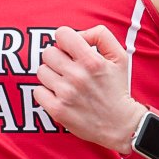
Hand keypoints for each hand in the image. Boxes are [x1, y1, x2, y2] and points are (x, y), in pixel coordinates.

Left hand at [34, 25, 144, 152]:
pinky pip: (37, 91)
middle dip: (58, 58)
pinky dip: (46, 93)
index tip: (71, 51)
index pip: (62, 34)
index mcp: (92, 61)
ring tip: (66, 83)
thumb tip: (80, 34)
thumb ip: (101, 36)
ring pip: (42, 71)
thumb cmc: (117, 88)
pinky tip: (60, 96)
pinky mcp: (57, 110)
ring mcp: (66, 94)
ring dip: (52, 75)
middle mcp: (77, 76)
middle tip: (69, 69)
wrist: (120, 125)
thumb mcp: (120, 57)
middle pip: (48, 52)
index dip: (65, 40)